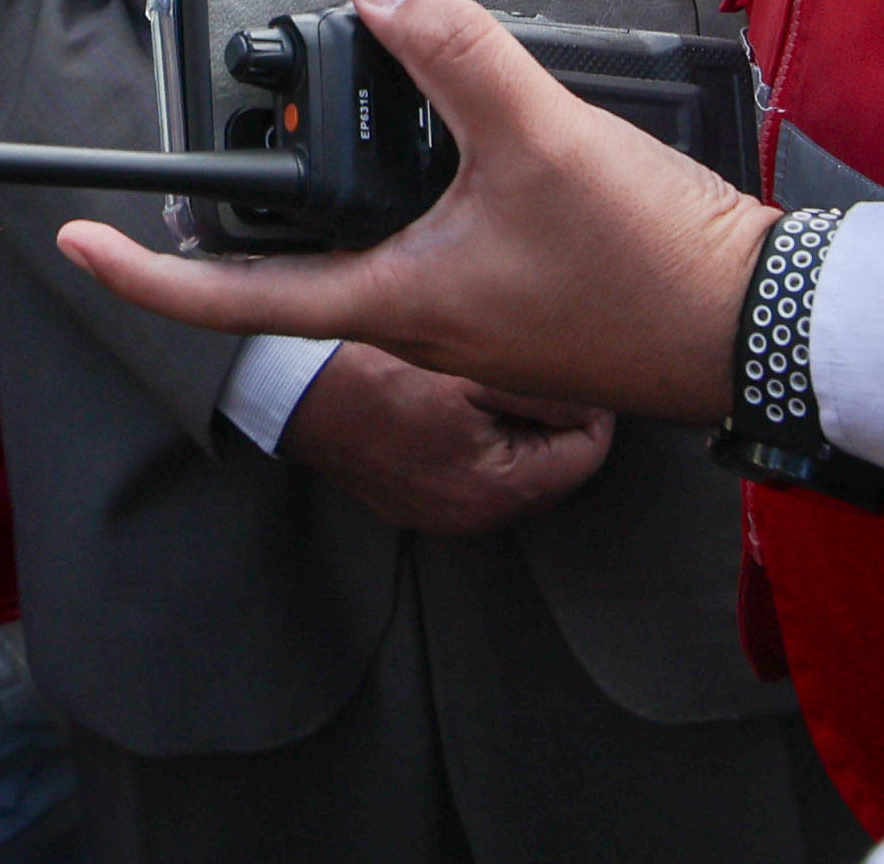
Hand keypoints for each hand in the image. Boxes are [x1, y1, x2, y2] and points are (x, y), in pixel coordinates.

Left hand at [58, 0, 775, 423]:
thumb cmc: (651, 261)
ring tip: (360, 90)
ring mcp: (470, 315)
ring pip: (371, 240)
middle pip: (300, 262)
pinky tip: (457, 125)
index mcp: (395, 300)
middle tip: (237, 125)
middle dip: (262, 195)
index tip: (81, 239)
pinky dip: (419, 176)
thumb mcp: (539, 134)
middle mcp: (417, 320)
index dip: (144, 277)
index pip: (235, 304)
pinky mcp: (520, 294)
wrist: (759, 321)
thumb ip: (453, 52)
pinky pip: (436, 235)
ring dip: (351, 172)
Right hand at [279, 344, 613, 534]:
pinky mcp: (417, 502)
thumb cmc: (369, 371)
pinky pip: (477, 473)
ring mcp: (442, 514)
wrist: (290, 387)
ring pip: (518, 468)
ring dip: (514, 427)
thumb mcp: (469, 368)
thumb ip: (544, 389)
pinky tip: (452, 405)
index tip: (559, 365)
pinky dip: (478, 441)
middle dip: (549, 417)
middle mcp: (473, 518)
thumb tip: (593, 398)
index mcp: (496, 490)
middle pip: (556, 464)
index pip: (589, 452)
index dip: (584, 401)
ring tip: (480, 382)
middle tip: (517, 368)